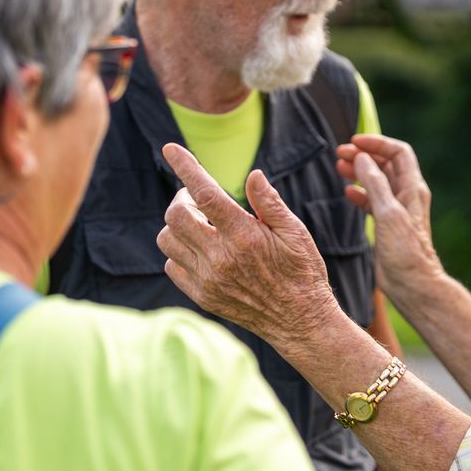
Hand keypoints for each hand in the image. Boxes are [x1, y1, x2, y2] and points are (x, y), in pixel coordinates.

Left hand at [156, 144, 339, 342]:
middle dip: (182, 199)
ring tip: (201, 225)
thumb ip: (269, 203)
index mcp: (245, 235)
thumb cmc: (303, 272)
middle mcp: (221, 258)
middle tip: (198, 199)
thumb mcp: (295, 232)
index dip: (186, 167)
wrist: (300, 322)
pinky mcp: (202, 296)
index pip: (205, 193)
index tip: (170, 148)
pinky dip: (179, 252)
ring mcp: (208, 280)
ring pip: (168, 240)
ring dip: (178, 225)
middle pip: (176, 215)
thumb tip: (252, 174)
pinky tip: (201, 249)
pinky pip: (172, 266)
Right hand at [337, 134, 442, 303]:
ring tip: (339, 166)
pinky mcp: (387, 224)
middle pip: (386, 164)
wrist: (412, 284)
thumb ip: (375, 184)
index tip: (354, 142)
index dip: (377, 143)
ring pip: (377, 181)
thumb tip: (362, 158)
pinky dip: (360, 193)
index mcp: (412, 189)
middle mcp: (406, 196)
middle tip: (340, 153)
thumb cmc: (404, 252)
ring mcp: (397, 210)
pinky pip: (373, 201)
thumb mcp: (388, 214)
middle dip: (364, 155)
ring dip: (360, 172)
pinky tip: (347, 192)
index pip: (398, 153)